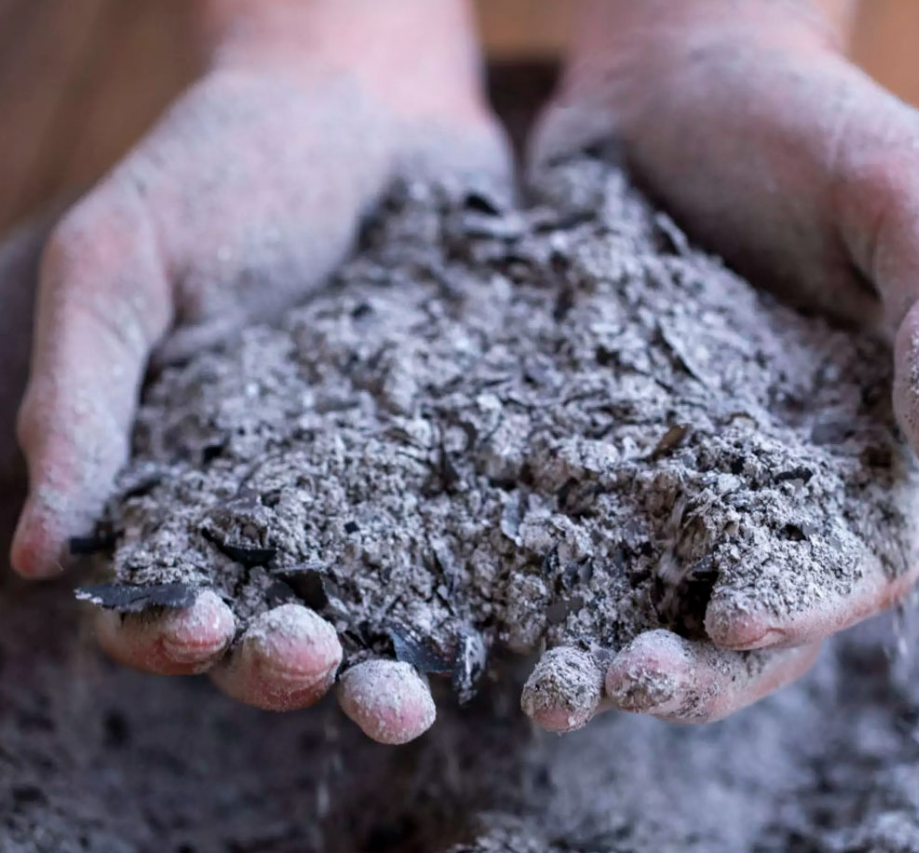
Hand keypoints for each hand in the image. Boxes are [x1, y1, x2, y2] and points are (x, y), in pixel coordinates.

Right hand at [10, 0, 509, 741]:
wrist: (369, 109)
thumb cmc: (228, 171)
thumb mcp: (125, 265)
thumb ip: (81, 400)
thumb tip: (36, 553)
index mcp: (179, 471)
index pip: (154, 590)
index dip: (162, 631)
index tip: (196, 625)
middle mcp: (280, 499)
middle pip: (271, 625)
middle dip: (286, 667)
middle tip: (320, 664)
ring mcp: (379, 485)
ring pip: (375, 612)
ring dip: (381, 669)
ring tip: (410, 698)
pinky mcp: (459, 459)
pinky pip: (468, 543)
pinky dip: (479, 594)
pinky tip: (503, 619)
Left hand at [521, 0, 918, 730]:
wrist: (673, 75)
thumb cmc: (806, 124)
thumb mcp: (906, 195)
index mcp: (862, 444)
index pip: (849, 564)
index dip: (801, 608)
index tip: (727, 618)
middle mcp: (764, 475)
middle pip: (743, 612)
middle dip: (692, 666)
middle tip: (618, 682)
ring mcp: (669, 460)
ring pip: (647, 590)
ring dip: (605, 648)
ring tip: (548, 688)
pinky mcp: (588, 431)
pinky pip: (563, 516)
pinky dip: (531, 569)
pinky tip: (482, 599)